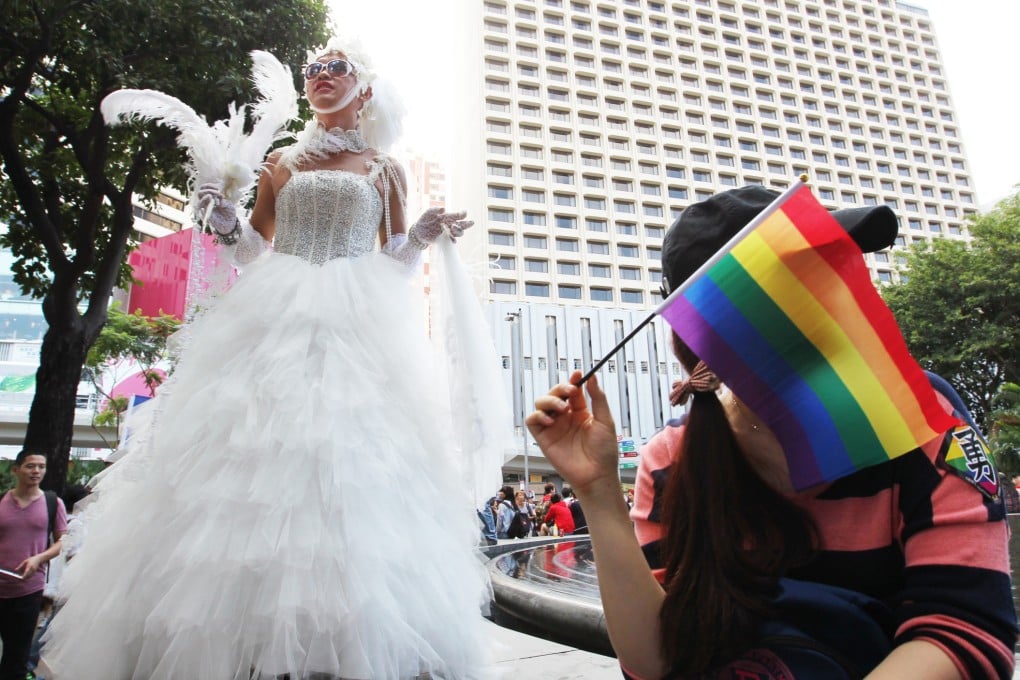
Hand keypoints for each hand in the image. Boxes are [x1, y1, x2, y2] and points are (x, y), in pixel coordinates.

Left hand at [16, 554, 43, 578]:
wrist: (39, 559)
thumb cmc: (31, 559)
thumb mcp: (25, 561)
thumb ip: (20, 566)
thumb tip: (15, 570)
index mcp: (29, 566)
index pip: (26, 572)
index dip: (24, 576)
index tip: (20, 578)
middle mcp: (32, 569)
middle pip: (28, 575)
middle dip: (24, 578)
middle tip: (20, 578)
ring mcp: (34, 571)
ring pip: (29, 576)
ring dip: (25, 577)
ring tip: (22, 576)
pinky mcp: (35, 572)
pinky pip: (30, 576)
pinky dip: (27, 576)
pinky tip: (25, 574)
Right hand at [195, 182, 237, 235]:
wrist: (231, 224)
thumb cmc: (229, 212)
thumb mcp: (228, 203)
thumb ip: (222, 199)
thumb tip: (218, 196)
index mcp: (211, 197)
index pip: (204, 189)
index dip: (209, 185)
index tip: (217, 187)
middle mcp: (207, 202)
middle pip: (200, 193)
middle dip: (207, 189)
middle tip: (217, 191)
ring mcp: (206, 208)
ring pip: (200, 200)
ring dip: (206, 195)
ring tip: (213, 195)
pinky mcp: (206, 215)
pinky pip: (201, 209)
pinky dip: (204, 202)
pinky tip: (209, 199)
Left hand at [410, 207, 473, 245]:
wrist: (419, 231)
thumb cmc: (425, 219)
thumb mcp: (428, 213)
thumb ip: (435, 209)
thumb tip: (443, 208)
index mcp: (448, 216)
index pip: (458, 215)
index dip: (463, 214)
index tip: (464, 213)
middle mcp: (451, 224)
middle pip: (462, 225)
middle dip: (468, 224)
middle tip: (471, 222)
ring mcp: (449, 232)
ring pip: (459, 233)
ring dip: (459, 231)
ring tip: (453, 227)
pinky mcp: (445, 239)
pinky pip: (452, 240)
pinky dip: (453, 240)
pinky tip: (453, 240)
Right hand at [526, 371, 619, 496]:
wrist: (597, 475)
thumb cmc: (604, 451)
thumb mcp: (606, 421)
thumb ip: (598, 398)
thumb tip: (592, 377)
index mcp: (581, 412)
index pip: (572, 391)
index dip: (573, 381)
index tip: (578, 374)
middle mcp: (565, 417)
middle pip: (555, 393)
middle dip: (560, 388)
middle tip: (570, 391)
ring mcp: (554, 427)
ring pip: (541, 403)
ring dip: (549, 400)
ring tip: (561, 408)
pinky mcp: (543, 438)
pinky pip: (532, 420)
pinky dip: (538, 415)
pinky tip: (551, 420)